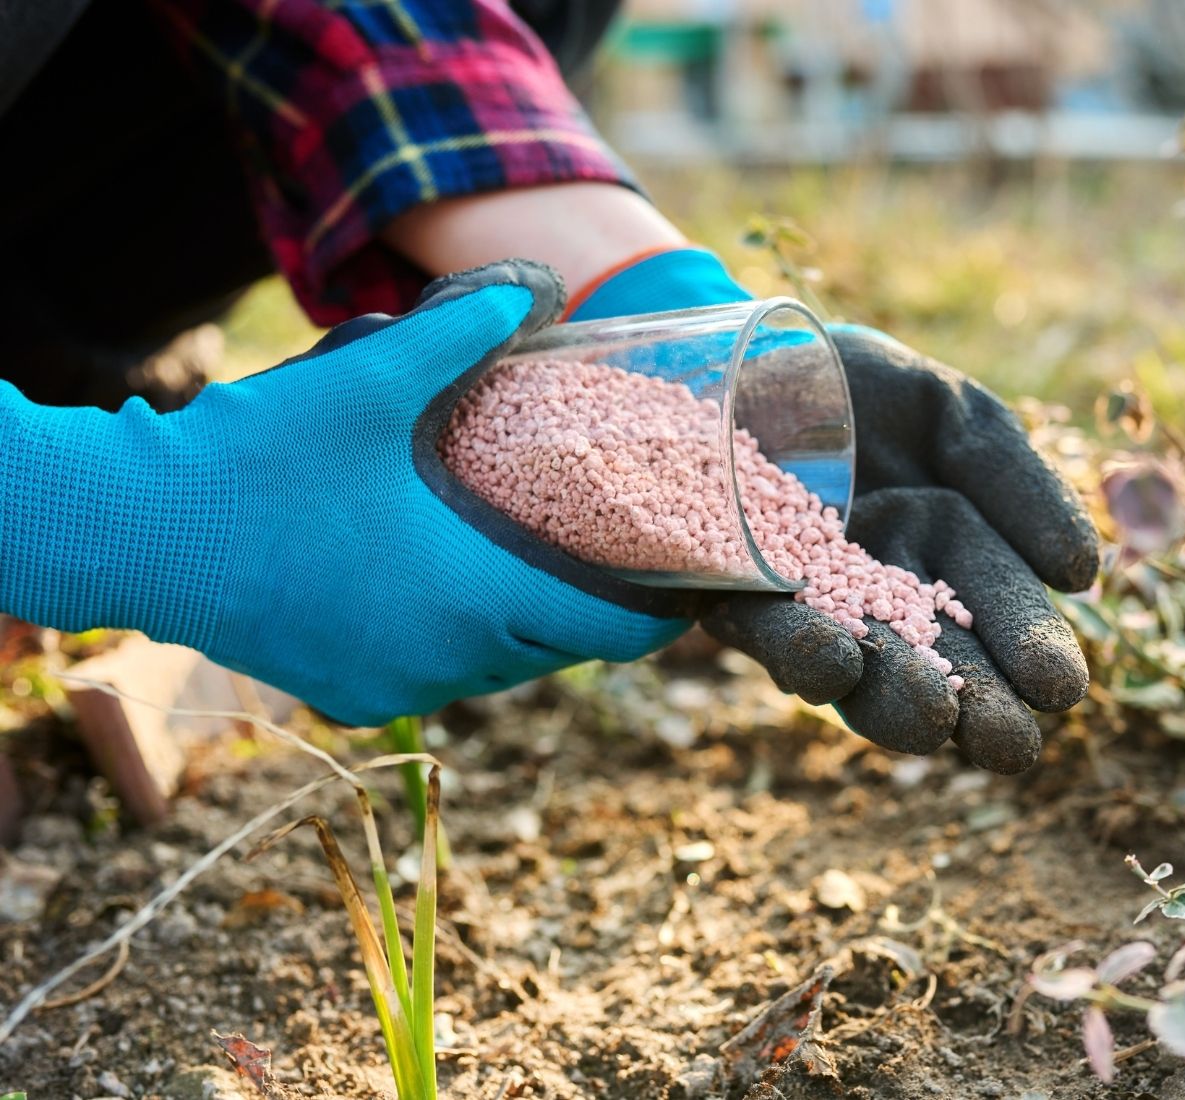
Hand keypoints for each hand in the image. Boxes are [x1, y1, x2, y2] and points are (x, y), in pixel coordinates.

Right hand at [0, 262, 692, 724]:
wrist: (137, 530)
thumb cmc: (258, 459)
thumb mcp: (367, 379)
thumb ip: (459, 330)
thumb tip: (532, 286)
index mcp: (471, 592)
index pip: (605, 631)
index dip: (658, 616)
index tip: (686, 589)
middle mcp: (446, 657)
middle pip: (558, 651)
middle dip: (592, 614)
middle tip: (609, 558)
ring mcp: (395, 685)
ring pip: (499, 669)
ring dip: (526, 628)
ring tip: (536, 567)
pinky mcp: (351, 692)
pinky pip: (440, 677)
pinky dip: (463, 642)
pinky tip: (450, 592)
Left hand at [572, 249, 1098, 771]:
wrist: (742, 355)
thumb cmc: (857, 387)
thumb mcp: (950, 417)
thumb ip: (1013, 480)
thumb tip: (1082, 573)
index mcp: (944, 557)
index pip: (997, 615)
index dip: (1028, 651)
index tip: (1060, 688)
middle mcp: (876, 596)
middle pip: (933, 663)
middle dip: (973, 704)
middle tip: (1008, 743)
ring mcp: (804, 604)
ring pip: (855, 667)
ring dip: (894, 697)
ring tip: (934, 715)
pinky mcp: (729, 595)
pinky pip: (766, 629)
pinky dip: (801, 648)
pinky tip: (836, 659)